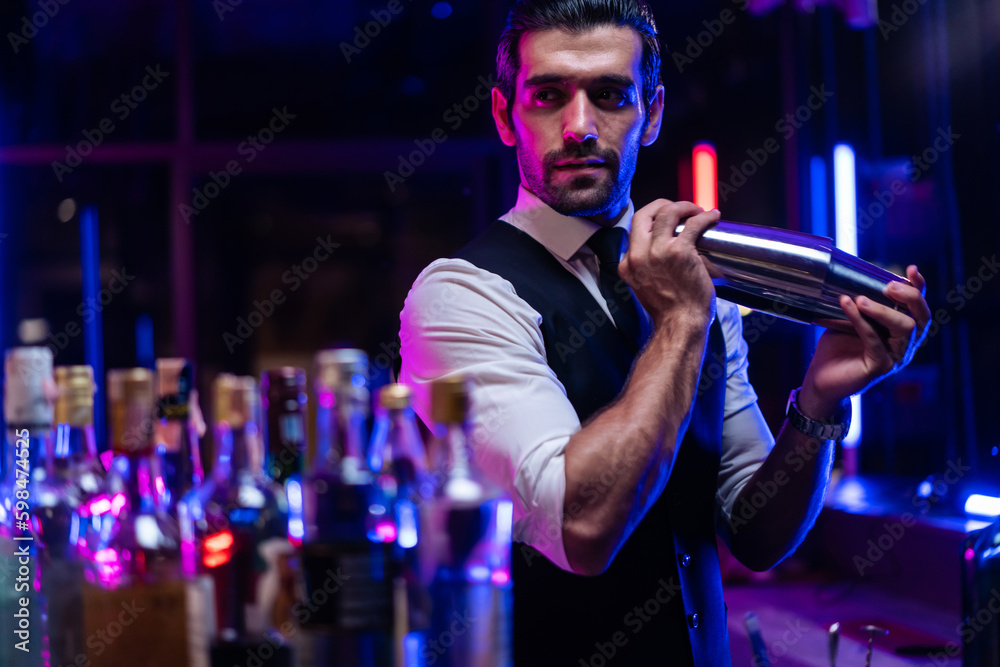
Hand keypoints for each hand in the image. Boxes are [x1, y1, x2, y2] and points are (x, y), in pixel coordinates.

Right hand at [619, 199, 719, 329]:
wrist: (679, 324)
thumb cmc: (669, 310)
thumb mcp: (644, 286)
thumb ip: (646, 267)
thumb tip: (665, 251)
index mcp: (627, 264)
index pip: (634, 230)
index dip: (651, 221)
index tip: (665, 220)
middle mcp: (637, 255)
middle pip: (644, 214)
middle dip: (662, 204)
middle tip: (679, 208)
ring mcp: (657, 252)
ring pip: (667, 212)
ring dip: (684, 206)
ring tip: (697, 210)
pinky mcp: (679, 251)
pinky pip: (693, 224)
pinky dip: (704, 217)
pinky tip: (712, 216)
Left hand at [798, 265, 930, 417]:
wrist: (821, 377)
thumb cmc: (837, 346)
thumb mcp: (852, 319)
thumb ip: (862, 304)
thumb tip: (857, 277)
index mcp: (902, 331)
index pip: (918, 307)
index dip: (919, 288)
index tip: (912, 269)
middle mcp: (905, 345)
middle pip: (920, 318)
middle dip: (909, 297)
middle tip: (888, 286)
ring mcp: (895, 357)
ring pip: (904, 328)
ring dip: (882, 310)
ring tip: (860, 299)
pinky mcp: (879, 367)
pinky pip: (875, 340)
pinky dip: (860, 320)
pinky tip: (848, 305)